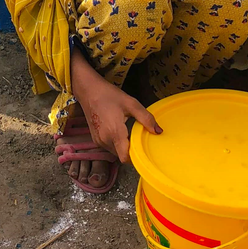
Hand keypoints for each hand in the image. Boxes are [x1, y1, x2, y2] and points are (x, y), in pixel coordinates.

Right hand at [71, 50, 160, 164]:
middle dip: (131, 150)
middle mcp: (105, 140)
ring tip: (128, 133)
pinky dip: (115, 143)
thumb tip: (159, 132)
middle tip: (138, 138)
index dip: (136, 157)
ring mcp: (98, 141)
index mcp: (115, 133)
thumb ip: (146, 118)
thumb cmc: (109, 95)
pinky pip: (109, 147)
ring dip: (123, 147)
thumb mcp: (130, 103)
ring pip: (115, 152)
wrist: (88, 90)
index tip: (143, 150)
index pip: (126, 158)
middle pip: (121, 156)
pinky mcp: (95, 139)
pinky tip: (118, 130)